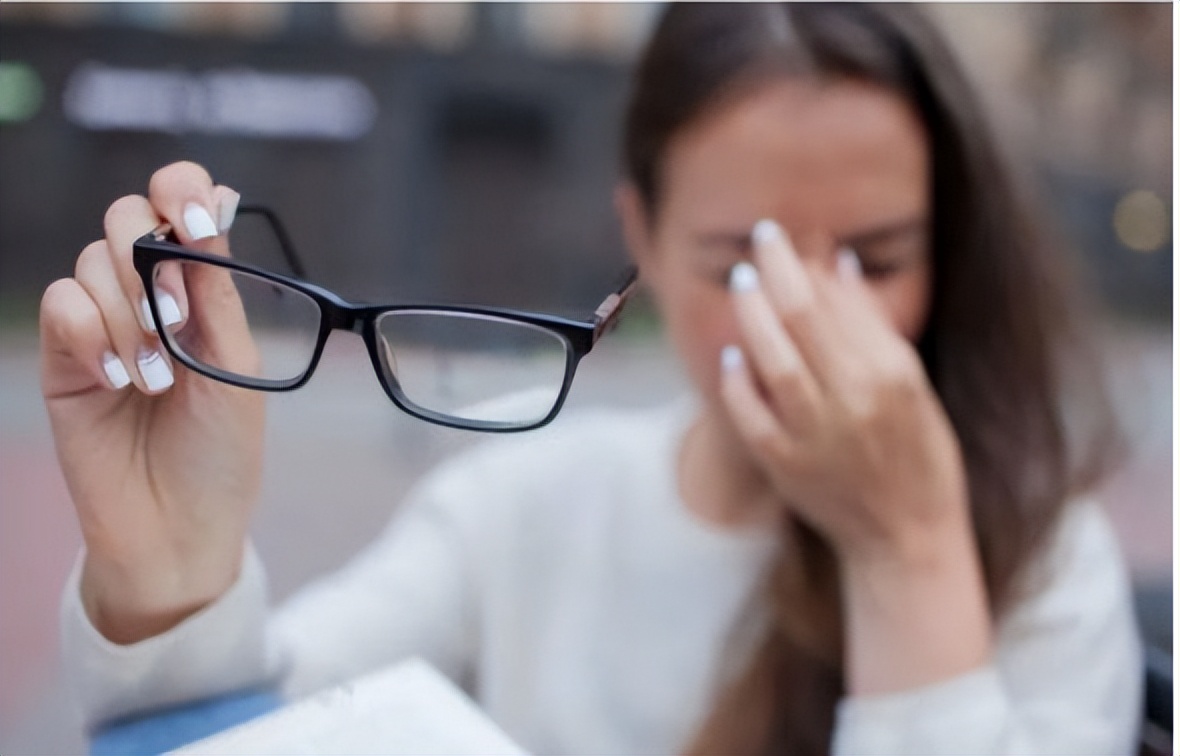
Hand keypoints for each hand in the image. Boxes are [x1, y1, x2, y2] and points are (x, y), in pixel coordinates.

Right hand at [40, 161, 263, 642]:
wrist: (178, 530)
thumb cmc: (221, 454)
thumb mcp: (235, 368)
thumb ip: (216, 294)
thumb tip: (213, 211)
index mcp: (202, 293)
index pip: (182, 209)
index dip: (183, 192)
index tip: (195, 221)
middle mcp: (150, 297)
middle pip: (126, 218)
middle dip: (150, 260)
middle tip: (174, 322)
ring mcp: (103, 325)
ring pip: (93, 262)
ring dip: (128, 314)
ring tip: (155, 380)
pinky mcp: (64, 357)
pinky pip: (62, 304)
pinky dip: (91, 334)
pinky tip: (118, 381)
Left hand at [719, 219, 969, 565]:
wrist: (907, 536)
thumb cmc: (917, 453)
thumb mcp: (912, 383)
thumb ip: (871, 324)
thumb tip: (837, 261)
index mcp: (891, 376)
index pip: (835, 304)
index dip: (802, 265)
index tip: (782, 238)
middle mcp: (855, 401)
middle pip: (802, 320)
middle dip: (775, 272)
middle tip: (758, 241)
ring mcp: (817, 436)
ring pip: (774, 361)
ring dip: (752, 316)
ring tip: (742, 282)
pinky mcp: (787, 466)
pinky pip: (752, 416)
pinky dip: (738, 382)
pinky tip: (732, 354)